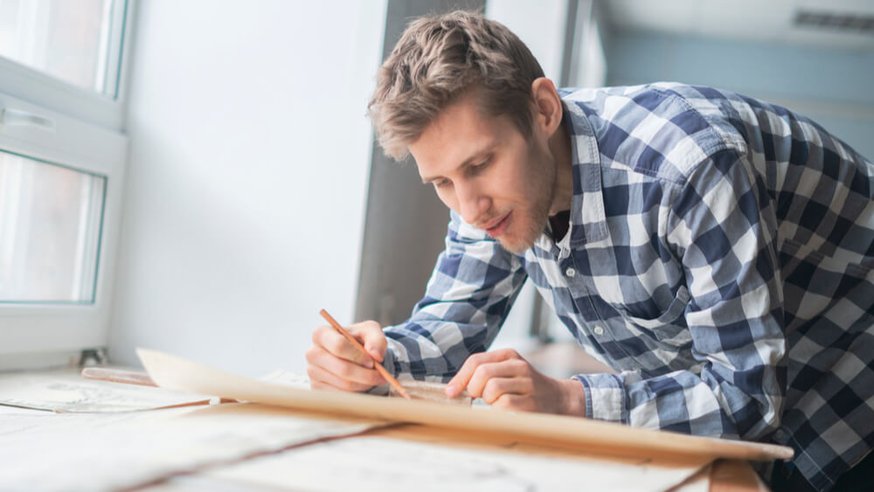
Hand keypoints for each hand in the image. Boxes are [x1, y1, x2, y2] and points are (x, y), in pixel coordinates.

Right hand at [306, 320, 387, 391]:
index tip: (373, 361)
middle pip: (342, 369)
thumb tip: (376, 356)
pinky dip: (357, 393)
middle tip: (381, 376)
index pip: (339, 346)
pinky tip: (363, 386)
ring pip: (344, 384)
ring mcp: (312, 373)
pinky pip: (341, 395)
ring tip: (374, 379)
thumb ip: (376, 340)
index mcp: (321, 334)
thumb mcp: (370, 331)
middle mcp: (312, 353)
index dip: (359, 356)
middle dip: (366, 375)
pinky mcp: (316, 388)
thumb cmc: (359, 340)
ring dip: (364, 384)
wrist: (352, 354)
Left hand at [445, 348, 585, 415]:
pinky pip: (504, 405)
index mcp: (509, 355)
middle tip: (479, 397)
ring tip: (496, 403)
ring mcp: (527, 384)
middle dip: (473, 389)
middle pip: (482, 373)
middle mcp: (519, 366)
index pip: (476, 361)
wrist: (558, 400)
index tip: (451, 393)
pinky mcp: (532, 403)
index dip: (460, 378)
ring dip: (488, 401)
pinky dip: (498, 412)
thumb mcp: (506, 372)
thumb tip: (451, 389)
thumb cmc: (523, 388)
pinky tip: (506, 411)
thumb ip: (483, 374)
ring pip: (492, 389)